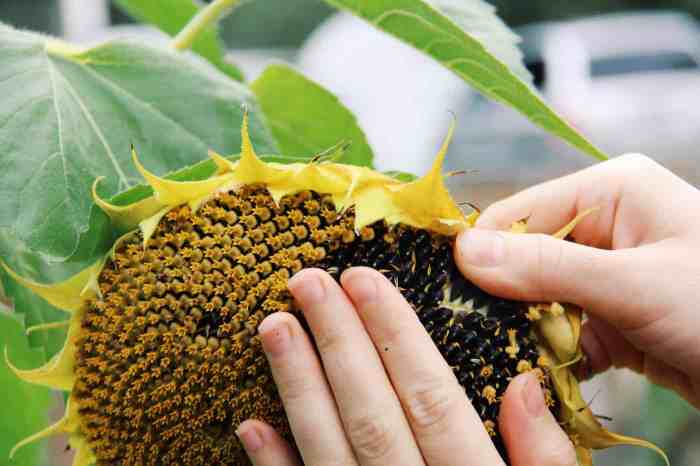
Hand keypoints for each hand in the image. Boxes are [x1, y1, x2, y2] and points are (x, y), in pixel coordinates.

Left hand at [236, 267, 576, 465]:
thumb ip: (544, 461)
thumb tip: (523, 385)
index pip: (429, 397)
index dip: (394, 334)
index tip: (364, 279)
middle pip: (371, 414)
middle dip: (337, 342)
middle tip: (305, 282)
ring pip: (329, 452)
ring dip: (297, 388)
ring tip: (273, 327)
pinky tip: (251, 424)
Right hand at [454, 154, 699, 407]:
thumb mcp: (635, 284)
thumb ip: (548, 268)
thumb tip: (463, 252)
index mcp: (610, 191)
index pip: (520, 213)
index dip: (481, 251)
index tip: (446, 291)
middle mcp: (605, 226)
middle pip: (524, 257)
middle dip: (504, 297)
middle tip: (470, 331)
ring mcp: (608, 273)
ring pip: (539, 297)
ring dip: (526, 328)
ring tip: (501, 355)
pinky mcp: (614, 315)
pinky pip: (563, 328)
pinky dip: (550, 351)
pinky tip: (536, 371)